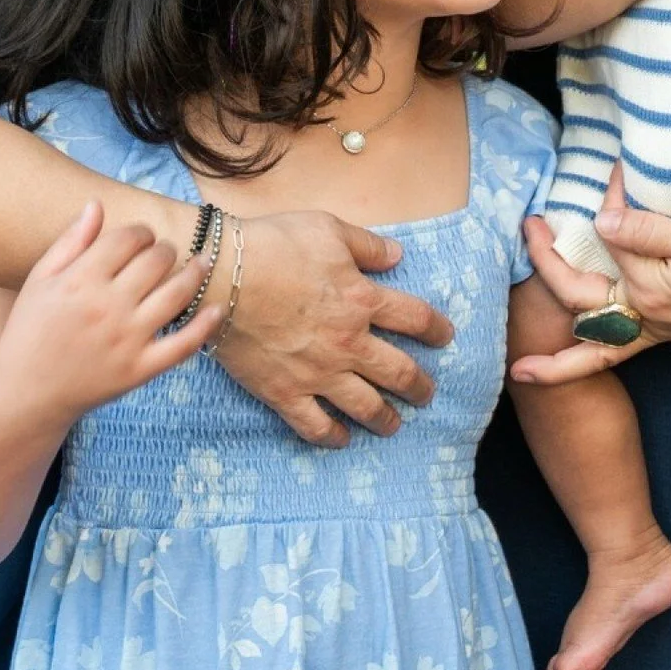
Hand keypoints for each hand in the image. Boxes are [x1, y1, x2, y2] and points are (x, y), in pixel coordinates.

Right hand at [0, 202, 217, 433]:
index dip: (140, 232)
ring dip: (195, 273)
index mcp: (80, 281)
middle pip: (157, 260)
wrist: (24, 396)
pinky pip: (183, 344)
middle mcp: (107, 307)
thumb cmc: (28, 332)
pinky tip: (217, 308)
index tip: (140, 238)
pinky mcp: (139, 370)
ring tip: (201, 263)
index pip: (127, 238)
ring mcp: (127, 340)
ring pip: (177, 294)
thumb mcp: (39, 281)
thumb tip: (96, 204)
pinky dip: (205, 325)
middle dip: (165, 249)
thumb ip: (70, 241)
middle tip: (164, 253)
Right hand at [213, 210, 453, 448]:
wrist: (225, 276)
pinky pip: (315, 425)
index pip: (415, 319)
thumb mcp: (330, 229)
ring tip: (394, 426)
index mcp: (362, 300)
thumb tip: (398, 256)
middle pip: (398, 372)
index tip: (446, 338)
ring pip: (364, 406)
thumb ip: (368, 246)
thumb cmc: (276, 245)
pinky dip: (333, 437)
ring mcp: (317, 373)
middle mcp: (348, 343)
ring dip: (385, 418)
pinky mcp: (285, 392)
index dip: (436, 329)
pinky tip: (342, 440)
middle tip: (427, 395)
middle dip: (419, 386)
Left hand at [510, 168, 670, 385]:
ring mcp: (659, 329)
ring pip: (593, 340)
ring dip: (555, 344)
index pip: (610, 237)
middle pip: (578, 293)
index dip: (611, 200)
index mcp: (648, 292)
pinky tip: (560, 368)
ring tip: (520, 358)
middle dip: (546, 260)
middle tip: (529, 223)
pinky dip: (583, 366)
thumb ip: (650, 231)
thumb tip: (601, 220)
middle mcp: (646, 317)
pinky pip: (618, 356)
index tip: (622, 169)